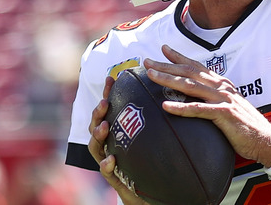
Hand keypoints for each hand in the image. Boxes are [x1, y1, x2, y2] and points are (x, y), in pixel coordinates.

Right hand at [88, 76, 146, 204]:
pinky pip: (106, 171)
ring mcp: (108, 159)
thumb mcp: (155, 136)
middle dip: (98, 112)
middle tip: (105, 103)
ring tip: (104, 126)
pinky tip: (111, 159)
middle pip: (97, 124)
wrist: (150, 192)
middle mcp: (110, 143)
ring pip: (96, 146)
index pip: (111, 109)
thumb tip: (174, 94)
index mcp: (119, 131)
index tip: (113, 78)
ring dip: (98, 135)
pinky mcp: (114, 177)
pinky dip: (106, 164)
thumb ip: (157, 118)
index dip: (109, 93)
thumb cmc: (152, 161)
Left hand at [143, 45, 270, 166]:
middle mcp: (222, 87)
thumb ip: (215, 99)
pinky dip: (181, 107)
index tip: (163, 49)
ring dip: (169, 79)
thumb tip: (199, 98)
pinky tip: (166, 106)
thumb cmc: (246, 126)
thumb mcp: (229, 106)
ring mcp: (223, 99)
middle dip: (167, 65)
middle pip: (190, 72)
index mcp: (222, 85)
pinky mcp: (224, 114)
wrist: (265, 139)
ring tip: (151, 76)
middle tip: (147, 61)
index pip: (198, 66)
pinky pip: (198, 110)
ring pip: (191, 86)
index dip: (180, 57)